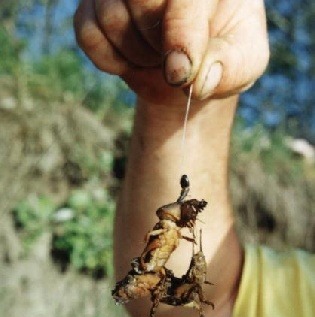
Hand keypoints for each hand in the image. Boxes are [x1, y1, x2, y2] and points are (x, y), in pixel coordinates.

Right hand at [74, 0, 268, 104]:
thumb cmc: (222, 58)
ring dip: (134, 55)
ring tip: (156, 57)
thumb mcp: (244, 65)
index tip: (180, 75)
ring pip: (110, 15)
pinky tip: (131, 60)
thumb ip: (230, 67)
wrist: (188, 68)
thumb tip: (198, 79)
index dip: (181, 35)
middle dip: (155, 44)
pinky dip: (110, 60)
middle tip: (173, 62)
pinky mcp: (94, 5)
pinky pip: (87, 33)